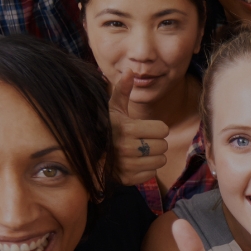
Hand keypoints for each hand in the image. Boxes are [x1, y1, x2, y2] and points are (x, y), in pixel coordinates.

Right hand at [109, 71, 169, 186]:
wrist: (87, 152)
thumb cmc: (104, 126)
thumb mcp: (112, 108)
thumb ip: (123, 90)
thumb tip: (130, 70)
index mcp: (127, 129)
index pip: (163, 129)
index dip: (157, 128)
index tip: (146, 127)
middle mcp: (127, 148)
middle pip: (163, 146)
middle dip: (156, 141)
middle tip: (143, 139)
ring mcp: (127, 165)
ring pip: (160, 161)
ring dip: (154, 156)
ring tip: (140, 150)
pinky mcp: (126, 179)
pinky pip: (151, 174)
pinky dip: (147, 169)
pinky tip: (135, 162)